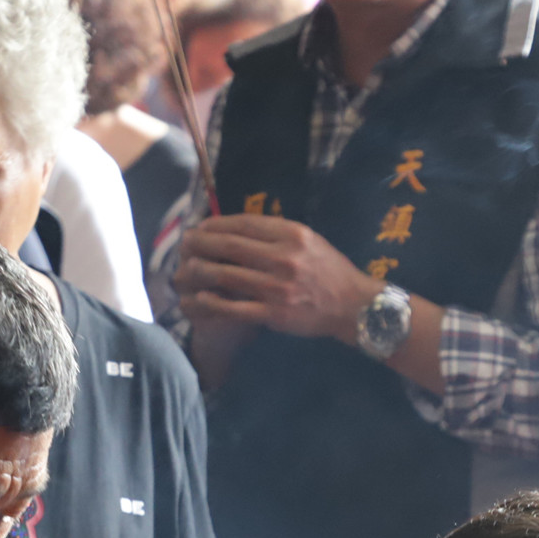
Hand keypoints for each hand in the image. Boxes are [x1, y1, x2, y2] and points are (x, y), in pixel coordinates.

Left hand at [176, 214, 378, 343]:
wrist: (355, 307)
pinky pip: (235, 307)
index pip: (244, 224)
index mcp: (292, 235)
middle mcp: (284, 258)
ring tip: (185, 269)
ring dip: (201, 271)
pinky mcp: (274, 313)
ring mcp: (278, 287)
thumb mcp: (311, 241)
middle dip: (201, 243)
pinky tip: (199, 298)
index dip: (216, 224)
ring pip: (227, 275)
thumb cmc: (331, 273)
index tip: (201, 226)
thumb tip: (243, 227)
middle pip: (230, 246)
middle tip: (184, 243)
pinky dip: (213, 302)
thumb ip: (280, 233)